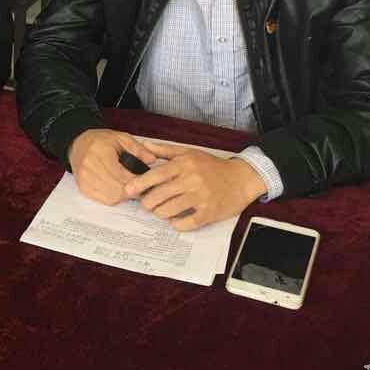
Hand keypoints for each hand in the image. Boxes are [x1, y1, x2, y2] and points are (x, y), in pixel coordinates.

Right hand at [67, 129, 159, 205]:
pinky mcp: (83, 188)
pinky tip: (118, 187)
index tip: (147, 179)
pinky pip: (104, 200)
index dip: (138, 180)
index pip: (123, 175)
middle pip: (118, 189)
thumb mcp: (121, 138)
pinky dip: (115, 197)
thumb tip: (152, 160)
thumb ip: (138, 149)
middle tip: (141, 184)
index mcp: (99, 152)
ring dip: (124, 195)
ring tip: (130, 185)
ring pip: (112, 197)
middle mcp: (89, 167)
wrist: (78, 144)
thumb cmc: (100, 141)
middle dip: (132, 189)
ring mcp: (85, 179)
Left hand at [124, 142, 266, 230]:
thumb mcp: (189, 152)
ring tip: (159, 211)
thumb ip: (165, 150)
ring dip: (160, 213)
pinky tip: (175, 220)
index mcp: (184, 164)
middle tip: (145, 204)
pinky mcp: (209, 213)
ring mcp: (201, 197)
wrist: (241, 179)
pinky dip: (177, 224)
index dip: (139, 183)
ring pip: (170, 210)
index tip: (128, 190)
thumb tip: (143, 145)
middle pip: (160, 195)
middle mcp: (192, 180)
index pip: (156, 174)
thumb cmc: (212, 166)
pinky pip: (186, 223)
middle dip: (147, 202)